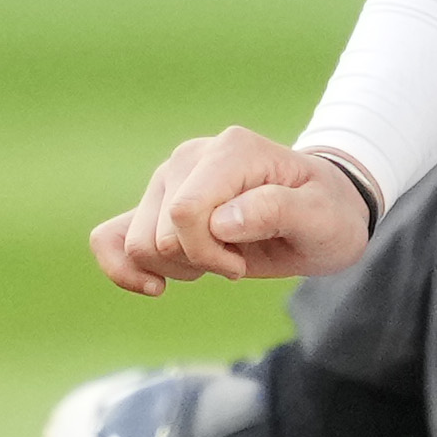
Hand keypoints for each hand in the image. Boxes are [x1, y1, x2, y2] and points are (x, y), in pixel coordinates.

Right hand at [92, 128, 372, 294]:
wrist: (323, 211)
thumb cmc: (328, 214)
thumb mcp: (323, 219)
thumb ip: (277, 211)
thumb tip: (220, 222)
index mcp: (232, 151)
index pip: (185, 213)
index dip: (207, 253)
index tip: (242, 265)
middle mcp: (190, 157)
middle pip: (159, 234)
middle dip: (196, 264)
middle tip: (236, 261)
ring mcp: (168, 178)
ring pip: (136, 243)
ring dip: (175, 268)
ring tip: (215, 258)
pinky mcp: (155, 203)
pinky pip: (108, 236)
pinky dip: (123, 267)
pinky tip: (155, 285)